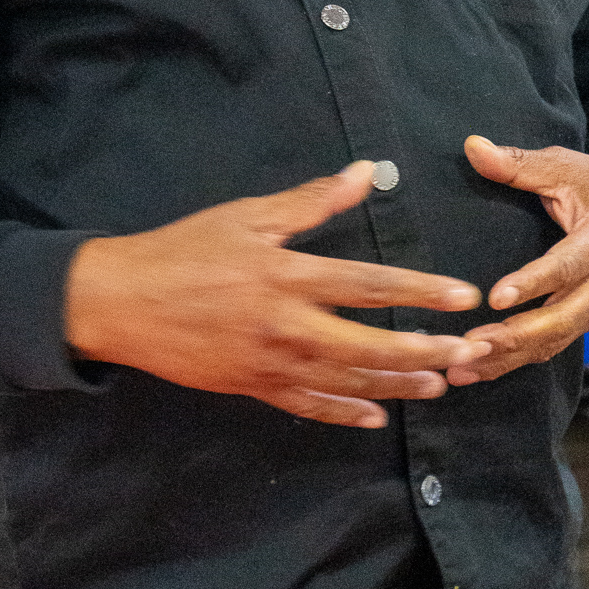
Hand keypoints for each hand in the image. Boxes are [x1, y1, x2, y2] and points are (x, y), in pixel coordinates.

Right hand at [64, 159, 488, 428]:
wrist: (119, 303)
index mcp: (287, 276)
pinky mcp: (252, 389)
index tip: (465, 296)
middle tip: (469, 354)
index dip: (422, 291)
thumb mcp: (247, 216)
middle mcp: (286, 326)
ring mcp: (270, 364)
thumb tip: (367, 171)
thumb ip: (311, 200)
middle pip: (370, 348)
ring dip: (397, 386)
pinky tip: (375, 417)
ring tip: (439, 385)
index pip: (369, 286)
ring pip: (347, 384)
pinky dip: (344, 413)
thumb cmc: (184, 250)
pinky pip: (308, 407)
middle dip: (425, 353)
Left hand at [445, 137, 588, 385]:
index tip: (495, 298)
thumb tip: (472, 147)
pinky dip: (515, 362)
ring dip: (508, 359)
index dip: (533, 284)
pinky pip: (553, 347)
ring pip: (555, 342)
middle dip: (515, 338)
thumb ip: (521, 163)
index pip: (566, 266)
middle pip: (562, 319)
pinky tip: (476, 371)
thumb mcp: (569, 166)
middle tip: (467, 347)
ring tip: (460, 370)